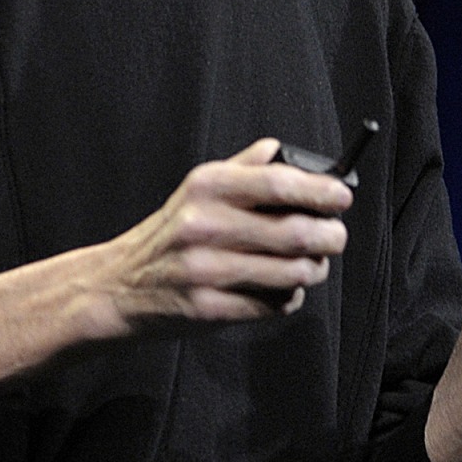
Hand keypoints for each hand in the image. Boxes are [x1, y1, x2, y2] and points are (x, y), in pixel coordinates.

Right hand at [100, 139, 350, 329]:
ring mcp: (205, 270)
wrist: (118, 286)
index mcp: (207, 187)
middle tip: (336, 238)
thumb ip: (243, 168)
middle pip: (296, 232)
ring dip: (313, 271)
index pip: (279, 182)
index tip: (342, 197)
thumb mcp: (196, 190)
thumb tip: (285, 152)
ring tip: (310, 266)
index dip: (321, 191)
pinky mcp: (208, 308)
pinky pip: (272, 305)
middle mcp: (204, 225)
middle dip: (330, 237)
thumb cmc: (170, 235)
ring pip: (292, 273)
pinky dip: (287, 298)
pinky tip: (279, 289)